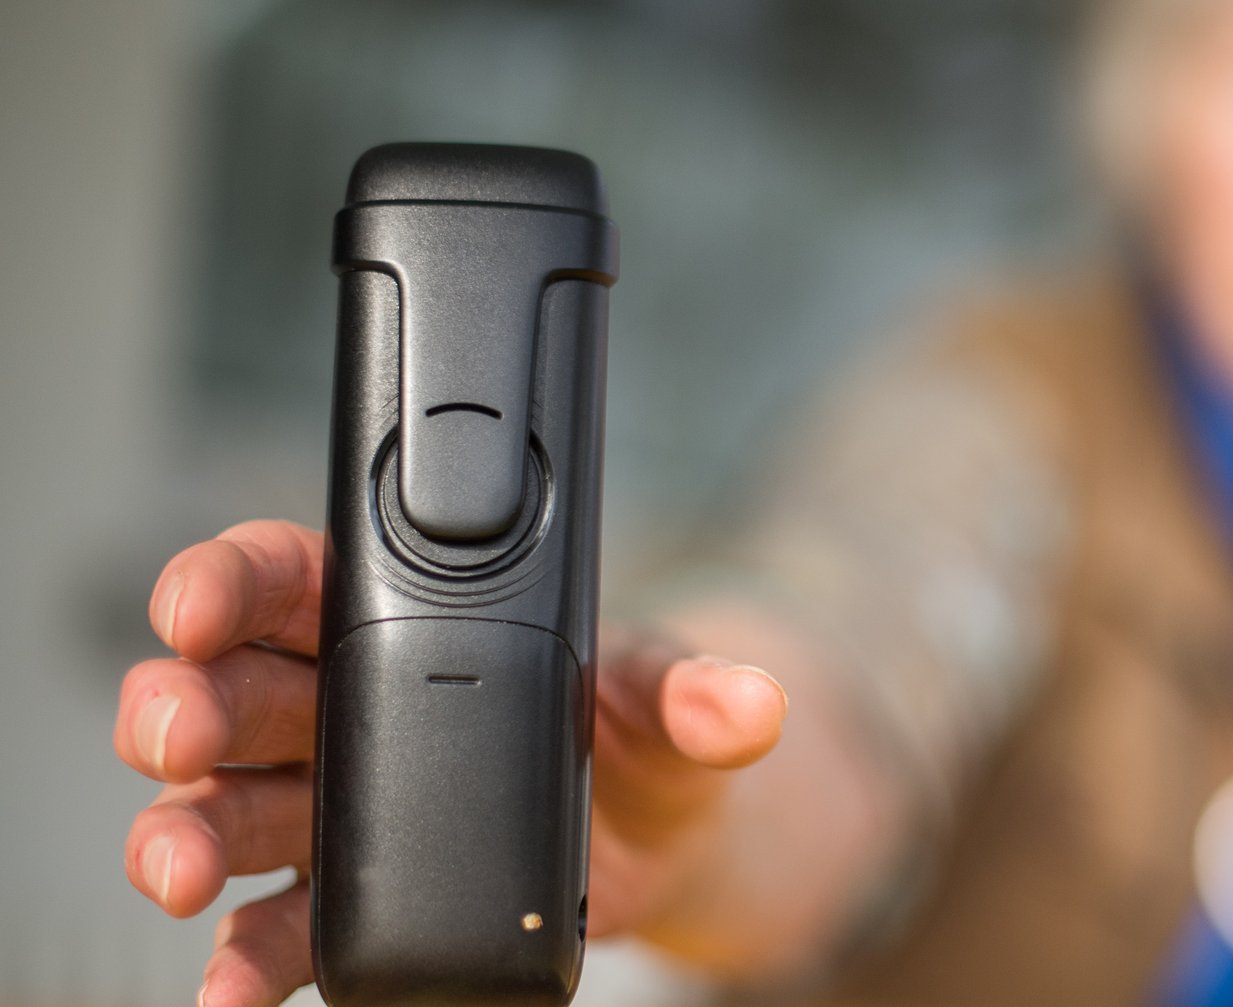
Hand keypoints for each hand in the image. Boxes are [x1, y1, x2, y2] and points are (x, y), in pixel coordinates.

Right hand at [114, 520, 788, 1006]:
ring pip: (227, 807)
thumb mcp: (667, 697)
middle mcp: (346, 703)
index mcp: (404, 617)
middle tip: (176, 737)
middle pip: (230, 690)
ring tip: (180, 871)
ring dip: (185, 835)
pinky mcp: (355, 893)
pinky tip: (230, 984)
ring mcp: (339, 803)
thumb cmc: (642, 731)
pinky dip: (245, 955)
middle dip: (183, 706)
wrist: (664, 837)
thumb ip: (693, 693)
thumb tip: (748, 704)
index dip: (225, 579)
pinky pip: (277, 922)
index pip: (290, 575)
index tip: (194, 606)